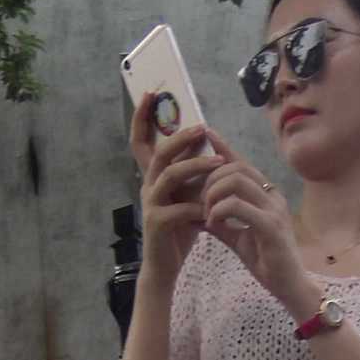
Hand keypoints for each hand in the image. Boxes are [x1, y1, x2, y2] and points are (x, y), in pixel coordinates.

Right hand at [130, 96, 222, 291]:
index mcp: (153, 176)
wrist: (166, 266)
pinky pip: (178, 208)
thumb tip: (206, 142)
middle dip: (180, 136)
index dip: (142, 116)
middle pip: (159, 152)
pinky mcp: (156, 224)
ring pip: (169, 175)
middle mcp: (147, 185)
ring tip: (218, 162)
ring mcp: (150, 204)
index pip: (141, 141)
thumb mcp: (188, 195)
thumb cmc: (179, 229)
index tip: (151, 93)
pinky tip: (213, 207)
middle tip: (201, 127)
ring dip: (195, 165)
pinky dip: (197, 205)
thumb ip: (193, 173)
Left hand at [201, 132, 318, 319]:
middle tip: (199, 200)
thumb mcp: (238, 238)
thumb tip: (196, 213)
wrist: (289, 287)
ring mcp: (274, 209)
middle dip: (211, 178)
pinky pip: (239, 206)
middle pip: (237, 167)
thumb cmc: (267, 263)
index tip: (205, 135)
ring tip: (206, 212)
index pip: (243, 164)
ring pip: (237, 181)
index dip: (223, 148)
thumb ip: (221, 223)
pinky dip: (220, 211)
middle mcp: (273, 196)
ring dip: (214, 193)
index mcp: (267, 195)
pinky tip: (213, 223)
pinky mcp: (271, 226)